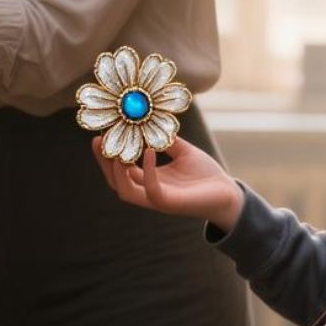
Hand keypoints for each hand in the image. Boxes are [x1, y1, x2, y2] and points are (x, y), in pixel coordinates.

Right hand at [93, 140, 243, 230]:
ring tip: (115, 150)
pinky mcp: (171, 204)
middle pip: (115, 182)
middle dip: (104, 163)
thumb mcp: (183, 152)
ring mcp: (158, 200)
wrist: (229, 194)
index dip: (107, 155)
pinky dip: (148, 170)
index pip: (120, 170)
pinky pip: (152, 190)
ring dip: (117, 172)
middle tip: (97, 141)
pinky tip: (148, 152)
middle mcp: (149, 192)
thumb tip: (152, 120)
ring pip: (125, 192)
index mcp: (150, 181)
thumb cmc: (206, 175)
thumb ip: (166, 140)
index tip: (100, 135)